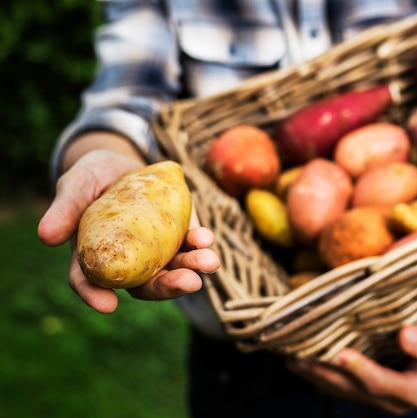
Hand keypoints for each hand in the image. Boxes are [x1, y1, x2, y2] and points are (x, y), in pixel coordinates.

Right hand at [38, 149, 220, 312]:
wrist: (121, 162)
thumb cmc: (91, 176)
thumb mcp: (75, 185)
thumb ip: (65, 209)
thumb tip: (47, 237)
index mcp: (95, 256)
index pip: (91, 282)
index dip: (96, 296)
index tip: (109, 305)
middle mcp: (127, 260)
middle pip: (144, 283)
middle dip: (168, 286)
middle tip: (189, 283)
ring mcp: (154, 249)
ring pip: (173, 267)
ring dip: (193, 267)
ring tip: (210, 261)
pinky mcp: (175, 233)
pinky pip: (188, 244)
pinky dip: (199, 243)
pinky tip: (207, 238)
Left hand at [287, 325, 416, 414]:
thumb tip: (406, 335)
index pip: (391, 385)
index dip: (365, 371)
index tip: (341, 354)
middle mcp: (399, 399)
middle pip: (359, 390)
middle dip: (330, 374)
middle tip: (304, 358)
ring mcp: (384, 397)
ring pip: (347, 390)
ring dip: (319, 376)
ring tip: (293, 359)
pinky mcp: (373, 390)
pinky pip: (345, 385)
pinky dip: (322, 374)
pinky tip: (299, 362)